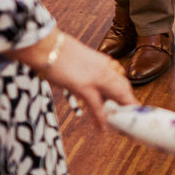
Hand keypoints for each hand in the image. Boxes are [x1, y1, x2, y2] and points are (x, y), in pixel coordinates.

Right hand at [10, 32, 135, 129]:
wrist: (47, 46)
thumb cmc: (57, 52)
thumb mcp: (79, 60)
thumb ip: (87, 70)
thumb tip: (82, 82)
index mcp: (103, 61)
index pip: (121, 79)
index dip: (125, 93)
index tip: (126, 104)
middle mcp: (105, 68)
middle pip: (124, 88)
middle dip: (128, 104)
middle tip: (127, 117)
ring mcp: (97, 77)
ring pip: (118, 96)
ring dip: (119, 113)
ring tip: (121, 126)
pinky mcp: (84, 86)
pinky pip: (97, 106)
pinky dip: (102, 118)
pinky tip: (104, 128)